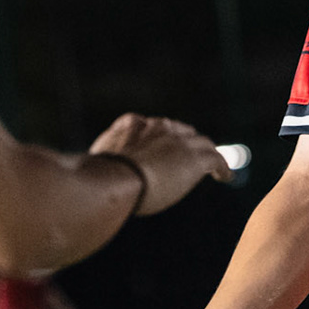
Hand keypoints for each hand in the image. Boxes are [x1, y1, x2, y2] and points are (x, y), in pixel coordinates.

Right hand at [90, 114, 232, 216]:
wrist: (117, 180)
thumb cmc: (97, 180)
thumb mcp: (90, 169)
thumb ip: (95, 168)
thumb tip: (83, 182)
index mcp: (131, 125)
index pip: (149, 125)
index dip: (157, 137)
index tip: (158, 147)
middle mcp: (157, 127)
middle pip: (179, 131)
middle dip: (184, 142)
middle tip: (187, 156)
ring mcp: (178, 140)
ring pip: (200, 143)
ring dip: (206, 153)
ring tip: (213, 165)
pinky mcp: (194, 158)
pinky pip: (215, 159)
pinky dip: (221, 167)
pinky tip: (225, 177)